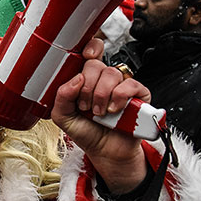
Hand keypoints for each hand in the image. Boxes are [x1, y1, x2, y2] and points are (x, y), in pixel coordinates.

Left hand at [51, 38, 149, 193]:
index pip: (91, 53)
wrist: (106, 153)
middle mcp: (104, 80)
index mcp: (86, 80)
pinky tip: (114, 110)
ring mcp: (122, 86)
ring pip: (112, 73)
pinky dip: (120, 96)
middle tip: (86, 106)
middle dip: (87, 87)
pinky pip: (131, 84)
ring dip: (101, 95)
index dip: (90, 48)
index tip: (86, 56)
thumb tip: (75, 79)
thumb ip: (61, 97)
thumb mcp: (63, 116)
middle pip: (96, 64)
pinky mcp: (139, 96)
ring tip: (99, 113)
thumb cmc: (87, 132)